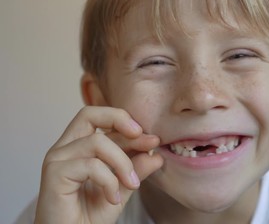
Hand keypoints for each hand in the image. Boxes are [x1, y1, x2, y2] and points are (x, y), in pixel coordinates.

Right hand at [34, 106, 162, 223]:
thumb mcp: (121, 188)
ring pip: (97, 143)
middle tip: (147, 140)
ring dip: (123, 163)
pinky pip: (91, 166)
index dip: (129, 125)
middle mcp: (64, 148)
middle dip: (121, 120)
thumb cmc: (88, 216)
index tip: (153, 140)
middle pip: (89, 114)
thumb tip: (156, 154)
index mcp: (78, 146)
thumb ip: (135, 169)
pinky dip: (109, 181)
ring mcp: (57, 160)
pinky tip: (113, 198)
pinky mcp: (54, 174)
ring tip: (132, 185)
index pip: (102, 121)